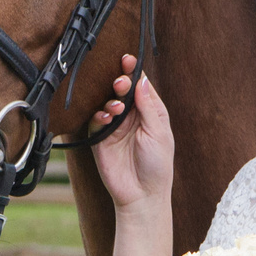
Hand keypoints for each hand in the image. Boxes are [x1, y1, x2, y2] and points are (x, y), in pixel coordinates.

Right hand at [87, 56, 173, 214]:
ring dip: (111, 99)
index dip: (134, 72)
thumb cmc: (157, 165)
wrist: (141, 195)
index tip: (128, 59)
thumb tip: (141, 80)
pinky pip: (96, 120)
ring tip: (117, 106)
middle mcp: (132, 117)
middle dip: (120, 82)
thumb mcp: (158, 133)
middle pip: (122, 90)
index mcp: (150, 113)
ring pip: (108, 102)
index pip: (141, 86)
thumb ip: (149, 107)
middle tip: (121, 83)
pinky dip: (100, 115)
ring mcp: (115, 127)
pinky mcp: (101, 139)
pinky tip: (107, 117)